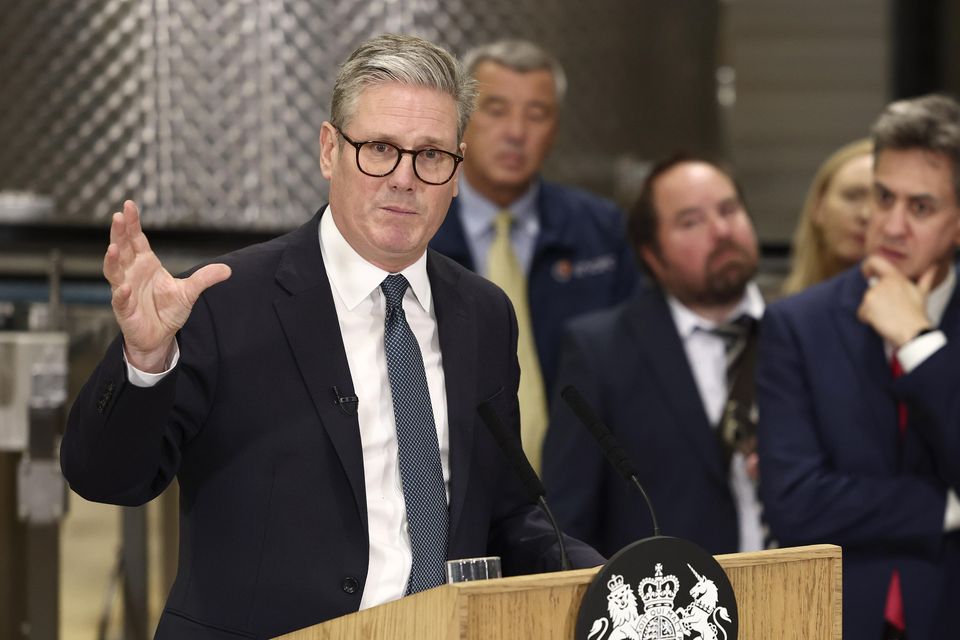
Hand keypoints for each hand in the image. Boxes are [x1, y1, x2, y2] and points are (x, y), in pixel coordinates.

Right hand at [104, 201, 231, 371]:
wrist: (159, 336)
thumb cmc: (168, 310)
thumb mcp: (190, 292)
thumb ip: (205, 279)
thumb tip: (228, 270)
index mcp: (145, 264)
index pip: (136, 239)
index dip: (131, 223)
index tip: (128, 205)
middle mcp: (132, 273)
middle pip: (122, 249)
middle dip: (119, 233)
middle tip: (117, 216)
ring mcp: (125, 290)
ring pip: (114, 272)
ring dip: (112, 260)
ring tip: (113, 247)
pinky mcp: (124, 310)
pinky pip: (120, 300)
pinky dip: (121, 293)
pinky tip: (124, 287)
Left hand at [857, 255, 934, 346]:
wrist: (913, 332)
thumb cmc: (917, 313)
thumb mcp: (922, 293)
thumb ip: (925, 279)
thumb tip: (933, 267)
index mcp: (895, 277)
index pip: (875, 261)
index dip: (868, 266)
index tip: (868, 274)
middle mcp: (883, 283)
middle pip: (871, 290)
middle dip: (877, 301)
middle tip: (892, 310)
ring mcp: (873, 294)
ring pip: (866, 303)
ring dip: (874, 312)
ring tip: (889, 317)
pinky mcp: (867, 307)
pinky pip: (862, 314)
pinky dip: (868, 320)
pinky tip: (882, 322)